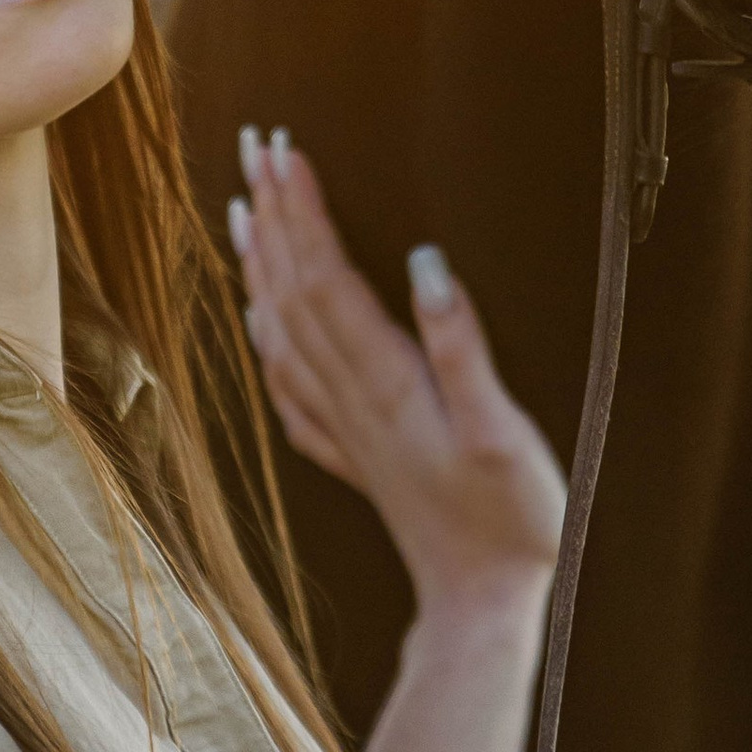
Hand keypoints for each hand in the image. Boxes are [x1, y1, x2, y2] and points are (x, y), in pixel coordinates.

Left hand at [229, 128, 565, 619]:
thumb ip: (460, 346)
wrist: (481, 605)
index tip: (283, 149)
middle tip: (254, 146)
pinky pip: (289, 381)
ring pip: (282, 329)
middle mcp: (350, 399)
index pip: (326, 277)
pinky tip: (260, 314)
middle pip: (293, 290)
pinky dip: (267, 335)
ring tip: (242, 206)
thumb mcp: (501, 430)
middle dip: (271, 214)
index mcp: (384, 383)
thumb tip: (427, 263)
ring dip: (260, 263)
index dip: (302, 210)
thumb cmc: (509, 519)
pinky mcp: (352, 451)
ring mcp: (344, 427)